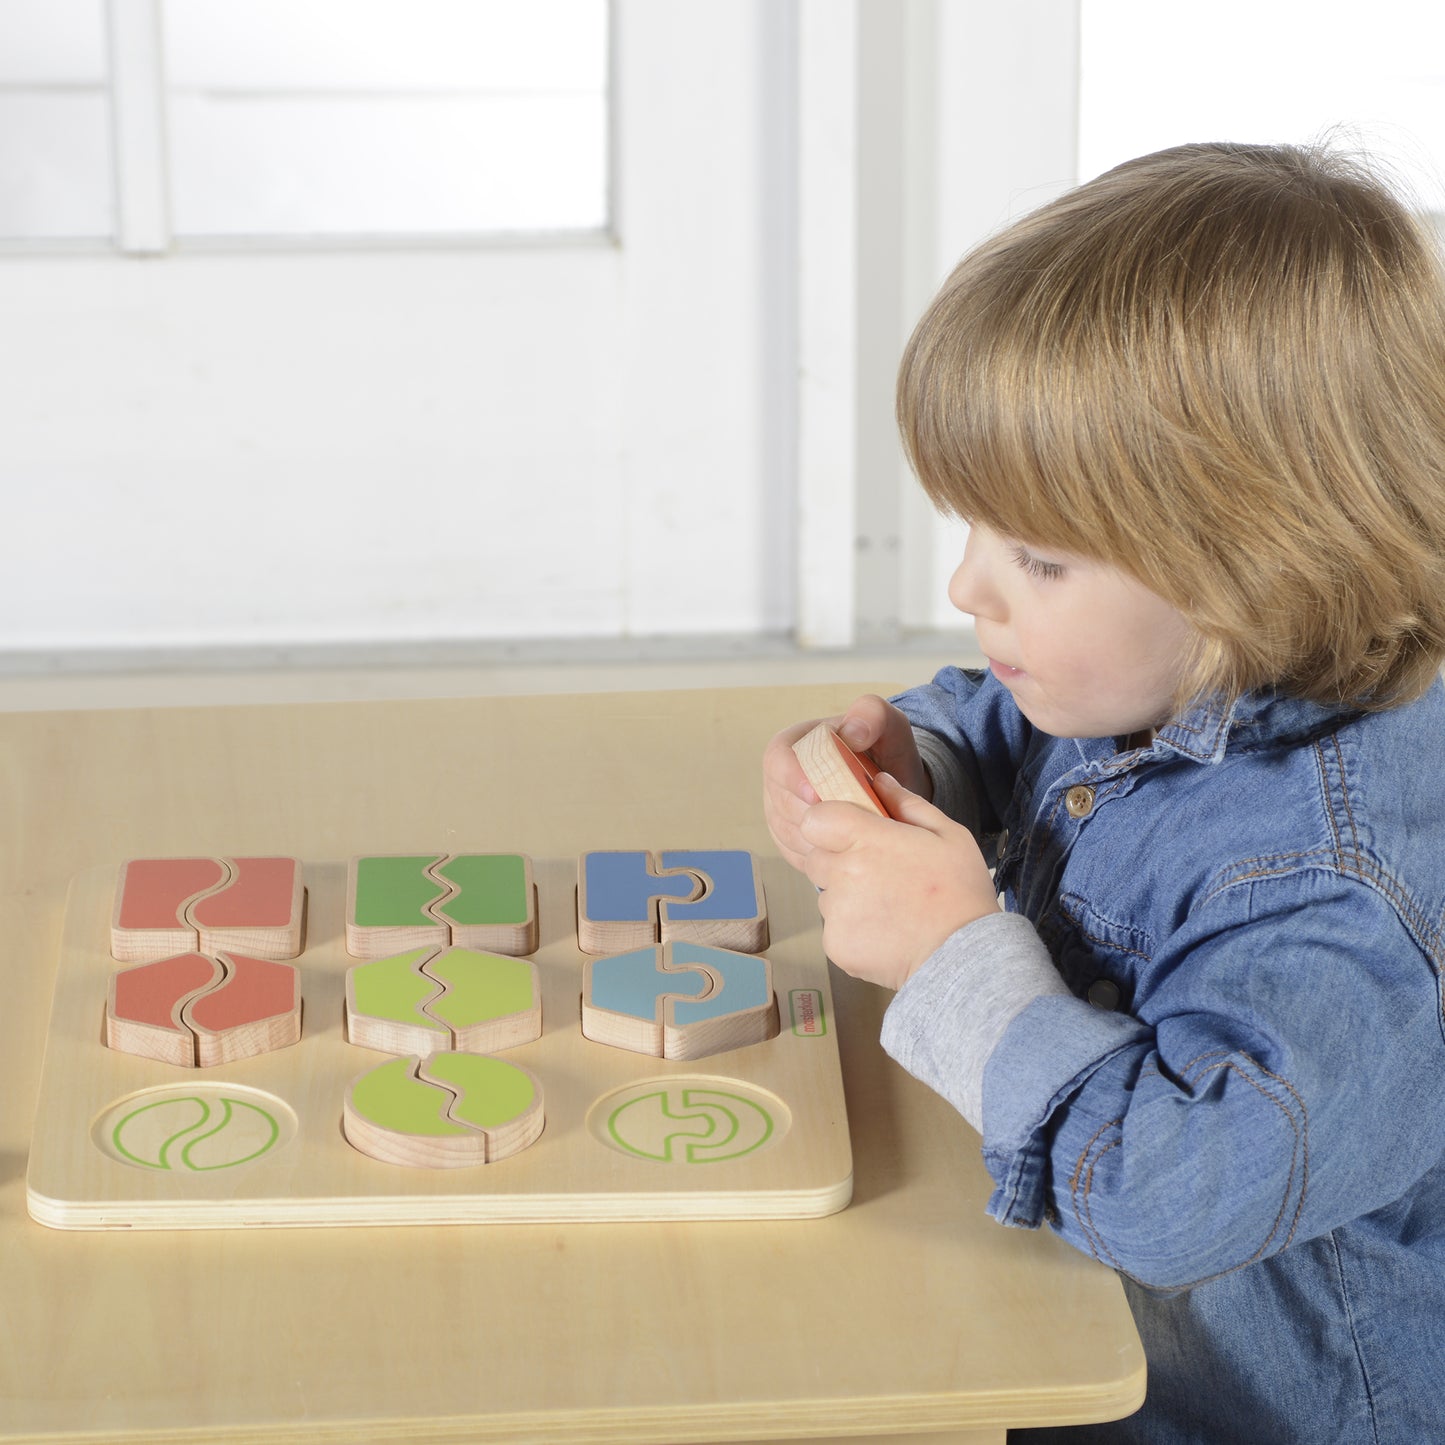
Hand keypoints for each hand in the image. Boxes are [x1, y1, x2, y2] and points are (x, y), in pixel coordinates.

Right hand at [762, 695, 929, 871]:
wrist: (892, 787)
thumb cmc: (883, 751)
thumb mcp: (887, 724)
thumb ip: (872, 714)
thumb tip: (852, 730)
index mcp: (792, 745)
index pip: (777, 761)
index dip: (793, 778)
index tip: (818, 793)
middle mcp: (779, 781)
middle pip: (782, 802)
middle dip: (815, 813)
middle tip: (850, 818)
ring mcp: (782, 813)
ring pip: (789, 832)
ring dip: (821, 836)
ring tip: (856, 831)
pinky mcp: (792, 842)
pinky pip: (798, 854)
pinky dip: (823, 855)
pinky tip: (848, 847)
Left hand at [798, 771, 998, 990]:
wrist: (966, 957)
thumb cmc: (960, 892)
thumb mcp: (948, 835)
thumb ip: (907, 804)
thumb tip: (879, 781)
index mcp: (866, 840)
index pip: (815, 820)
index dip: (828, 825)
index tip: (848, 834)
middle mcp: (843, 874)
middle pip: (817, 857)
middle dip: (838, 861)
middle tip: (878, 875)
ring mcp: (836, 912)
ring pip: (825, 895)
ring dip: (846, 897)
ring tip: (888, 907)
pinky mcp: (835, 945)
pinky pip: (833, 928)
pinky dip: (852, 930)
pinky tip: (885, 931)